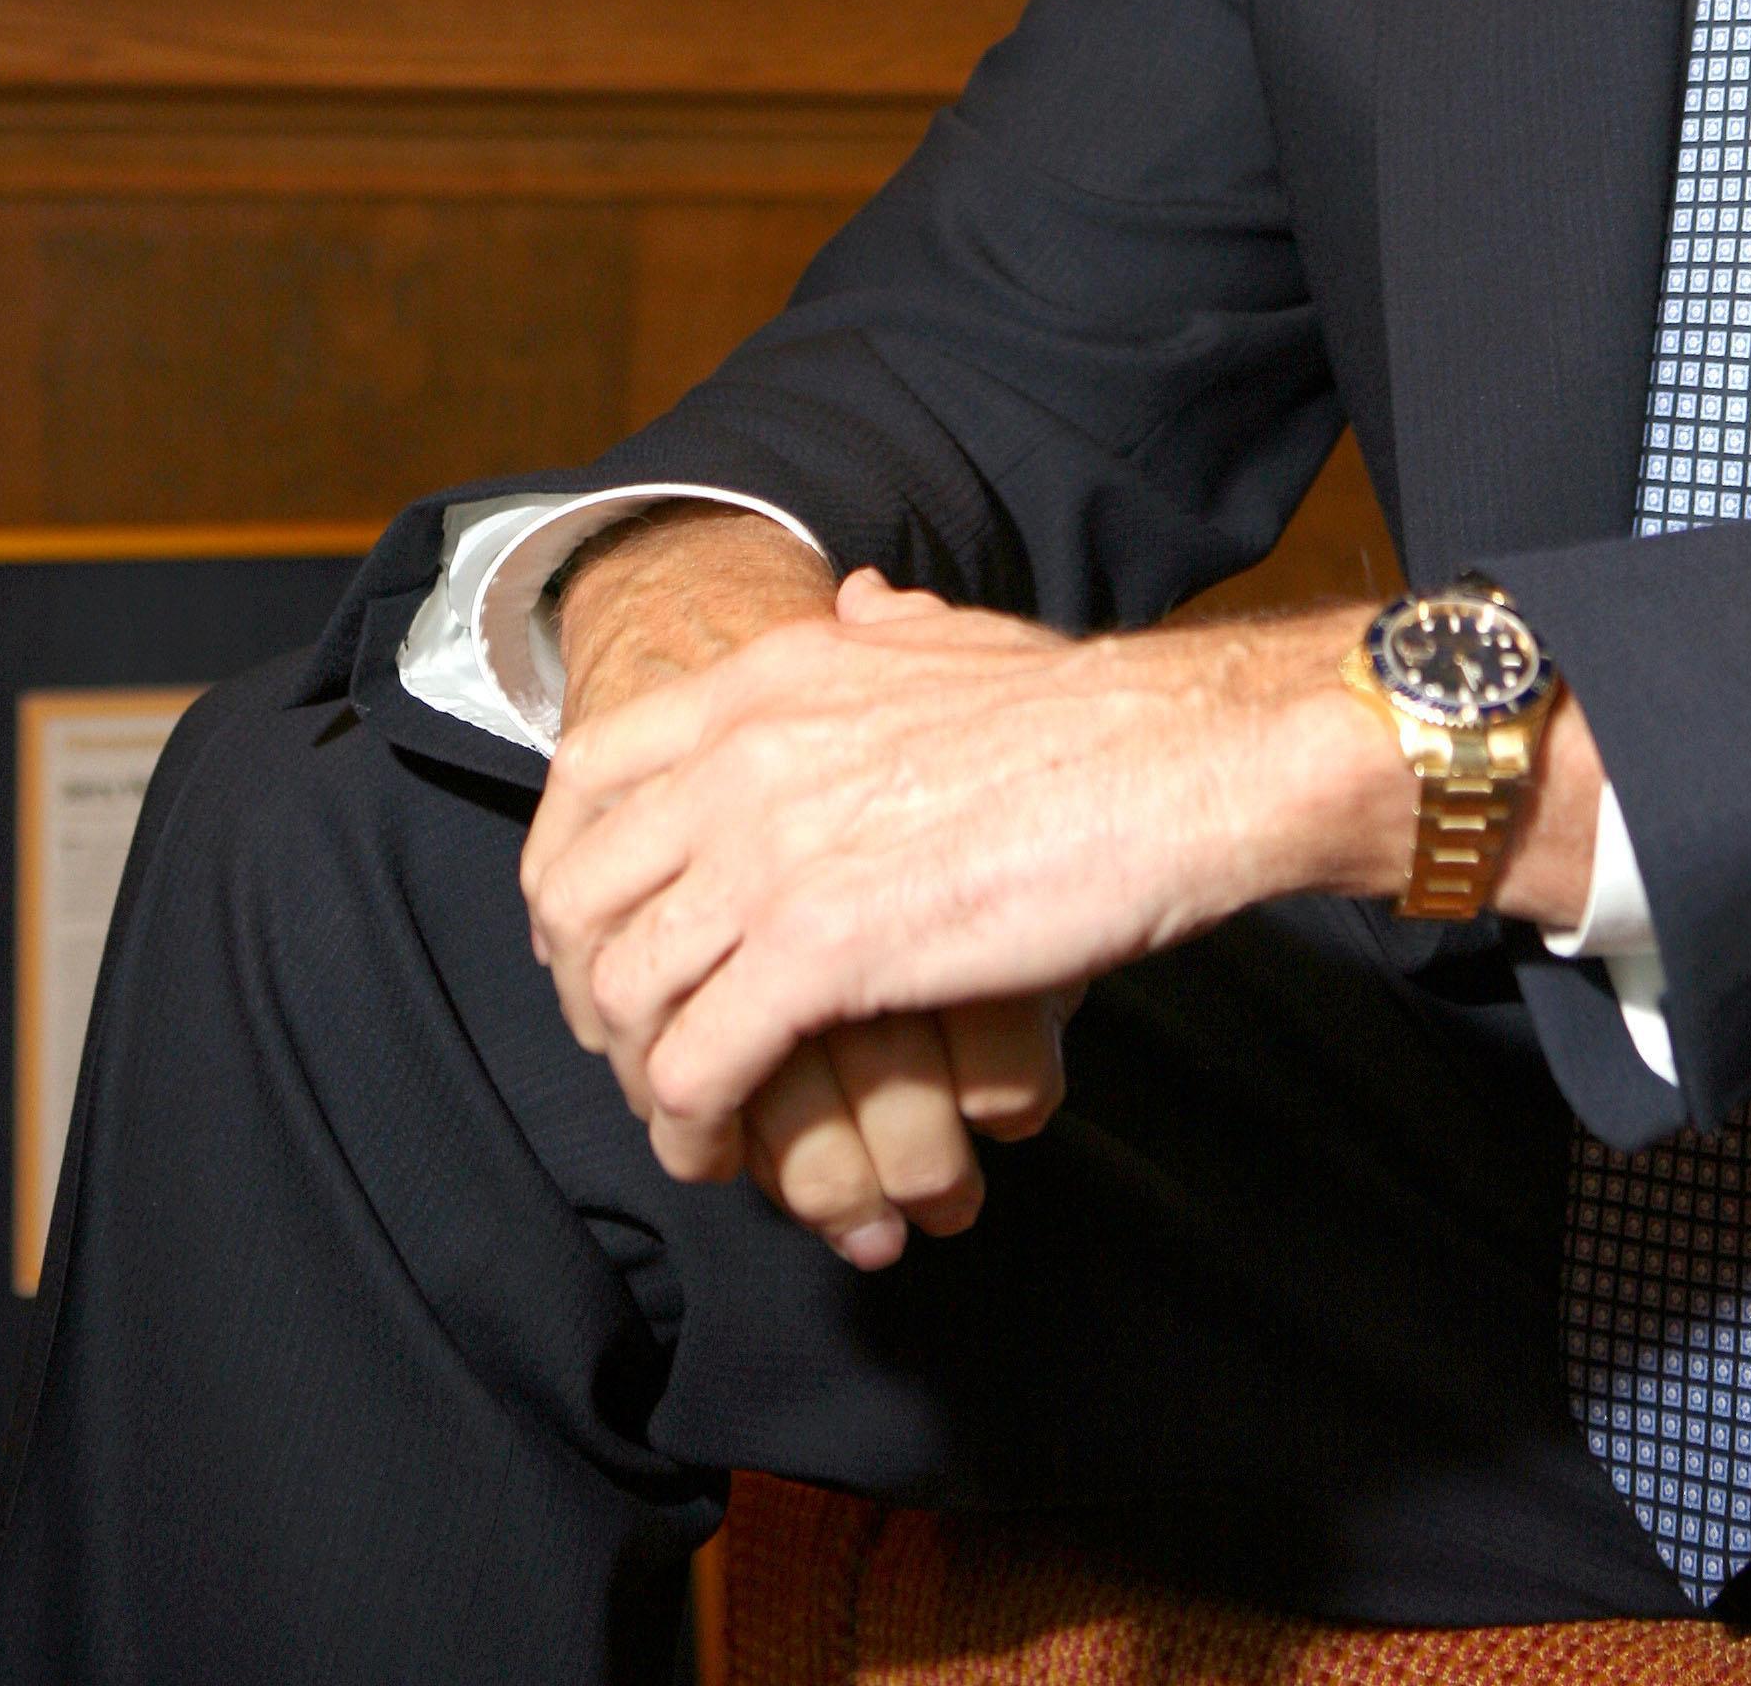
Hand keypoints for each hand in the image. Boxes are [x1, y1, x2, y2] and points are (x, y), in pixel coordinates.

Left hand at [541, 536, 1086, 1264]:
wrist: (1180, 758)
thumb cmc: (1091, 715)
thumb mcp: (960, 636)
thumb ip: (887, 629)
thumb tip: (862, 600)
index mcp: (767, 678)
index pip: (587, 772)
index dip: (570, 868)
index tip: (599, 936)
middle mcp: (743, 755)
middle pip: (576, 892)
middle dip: (587, 987)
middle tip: (637, 1046)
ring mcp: (772, 852)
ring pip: (623, 992)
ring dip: (639, 1071)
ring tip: (688, 1113)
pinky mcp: (820, 952)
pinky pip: (695, 1066)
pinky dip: (695, 1125)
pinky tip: (731, 1150)